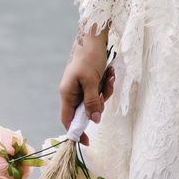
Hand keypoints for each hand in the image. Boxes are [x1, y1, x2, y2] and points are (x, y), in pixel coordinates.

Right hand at [59, 26, 113, 143]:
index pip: (68, 120)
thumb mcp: (91, 80)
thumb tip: (94, 120)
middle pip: (86, 110)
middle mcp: (73, 91)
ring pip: (95, 101)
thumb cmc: (89, 56)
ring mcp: (82, 86)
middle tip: (106, 91)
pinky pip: (100, 90)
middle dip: (99, 104)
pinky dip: (107, 84)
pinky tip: (111, 72)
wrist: (93, 36)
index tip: (87, 141)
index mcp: (67, 93)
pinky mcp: (91, 81)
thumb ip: (92, 101)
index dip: (76, 131)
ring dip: (106, 91)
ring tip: (110, 77)